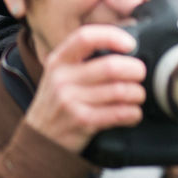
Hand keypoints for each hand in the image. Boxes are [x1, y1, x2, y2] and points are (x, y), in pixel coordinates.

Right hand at [22, 24, 145, 154]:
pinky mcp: (82, 121)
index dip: (112, 36)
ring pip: (121, 91)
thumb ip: (85, 59)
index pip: (85, 37)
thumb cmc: (58, 103)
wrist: (38, 141)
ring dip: (137, 94)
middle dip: (135, 70)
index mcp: (58, 61)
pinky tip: (132, 113)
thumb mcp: (61, 75)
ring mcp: (70, 101)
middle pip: (111, 67)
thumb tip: (127, 45)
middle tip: (139, 75)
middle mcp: (62, 79)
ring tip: (136, 96)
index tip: (130, 45)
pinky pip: (121, 113)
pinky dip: (134, 113)